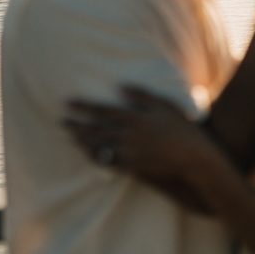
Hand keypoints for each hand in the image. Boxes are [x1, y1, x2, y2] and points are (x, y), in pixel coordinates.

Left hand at [64, 86, 219, 185]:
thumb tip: (121, 87)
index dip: (83, 107)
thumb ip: (142, 96)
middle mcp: (128, 136)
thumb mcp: (164, 105)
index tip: (68, 104)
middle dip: (76, 126)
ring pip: (98, 147)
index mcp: (134, 118)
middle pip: (95, 130)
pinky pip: (108, 162)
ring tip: (72, 137)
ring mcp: (129, 153)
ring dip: (82, 142)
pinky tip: (89, 154)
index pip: (102, 111)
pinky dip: (96, 157)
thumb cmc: (181, 128)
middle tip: (62, 122)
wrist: (192, 156)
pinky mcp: (133, 166)